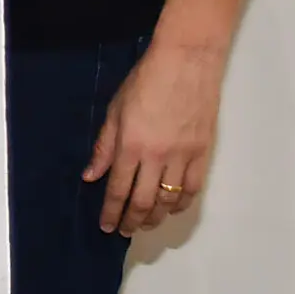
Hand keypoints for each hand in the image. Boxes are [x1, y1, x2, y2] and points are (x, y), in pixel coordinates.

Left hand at [85, 40, 226, 234]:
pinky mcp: (203, 152)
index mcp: (130, 146)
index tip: (107, 226)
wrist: (186, 62)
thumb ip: (104, 147)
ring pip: (169, 200)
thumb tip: (91, 176)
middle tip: (125, 231)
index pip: (118, 190)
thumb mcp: (115, 110)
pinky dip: (182, 203)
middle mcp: (156, 157)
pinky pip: (193, 189)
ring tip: (146, 222)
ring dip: (156, 216)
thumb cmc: (145, 81)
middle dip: (132, 221)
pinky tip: (172, 208)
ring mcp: (183, 157)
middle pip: (143, 201)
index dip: (111, 212)